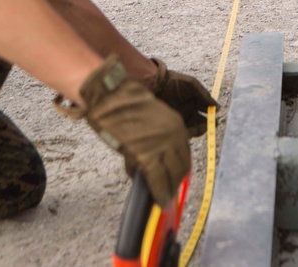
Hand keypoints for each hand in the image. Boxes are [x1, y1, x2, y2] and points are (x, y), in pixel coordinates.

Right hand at [78, 57, 189, 205]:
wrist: (112, 98)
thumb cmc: (124, 106)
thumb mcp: (149, 120)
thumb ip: (155, 139)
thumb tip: (151, 160)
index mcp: (176, 125)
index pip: (184, 153)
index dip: (180, 169)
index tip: (177, 178)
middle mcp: (174, 135)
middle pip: (182, 165)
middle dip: (177, 181)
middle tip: (171, 193)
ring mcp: (161, 145)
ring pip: (172, 174)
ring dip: (170, 189)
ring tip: (166, 200)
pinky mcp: (147, 155)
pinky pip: (158, 179)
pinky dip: (160, 192)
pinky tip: (160, 201)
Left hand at [151, 58, 216, 136]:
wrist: (156, 85)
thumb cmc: (174, 82)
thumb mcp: (192, 85)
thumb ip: (204, 95)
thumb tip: (217, 106)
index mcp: (193, 100)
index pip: (205, 109)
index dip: (211, 112)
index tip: (216, 113)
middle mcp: (187, 110)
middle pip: (200, 120)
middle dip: (208, 123)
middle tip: (212, 124)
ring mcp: (180, 118)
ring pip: (194, 127)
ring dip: (201, 128)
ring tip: (205, 126)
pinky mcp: (173, 124)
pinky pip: (185, 131)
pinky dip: (192, 132)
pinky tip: (196, 129)